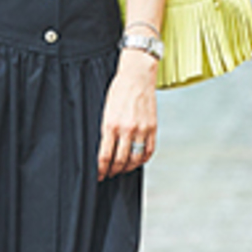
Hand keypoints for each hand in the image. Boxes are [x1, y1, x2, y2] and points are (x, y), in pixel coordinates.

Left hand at [97, 50, 157, 180]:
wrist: (136, 76)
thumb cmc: (118, 90)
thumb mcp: (105, 110)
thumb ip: (105, 130)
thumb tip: (102, 150)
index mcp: (111, 124)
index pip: (105, 156)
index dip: (100, 169)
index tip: (98, 174)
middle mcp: (127, 129)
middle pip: (120, 161)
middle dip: (112, 171)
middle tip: (107, 174)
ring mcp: (142, 130)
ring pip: (135, 159)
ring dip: (126, 168)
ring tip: (120, 170)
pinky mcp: (153, 128)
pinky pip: (149, 151)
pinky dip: (142, 160)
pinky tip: (136, 161)